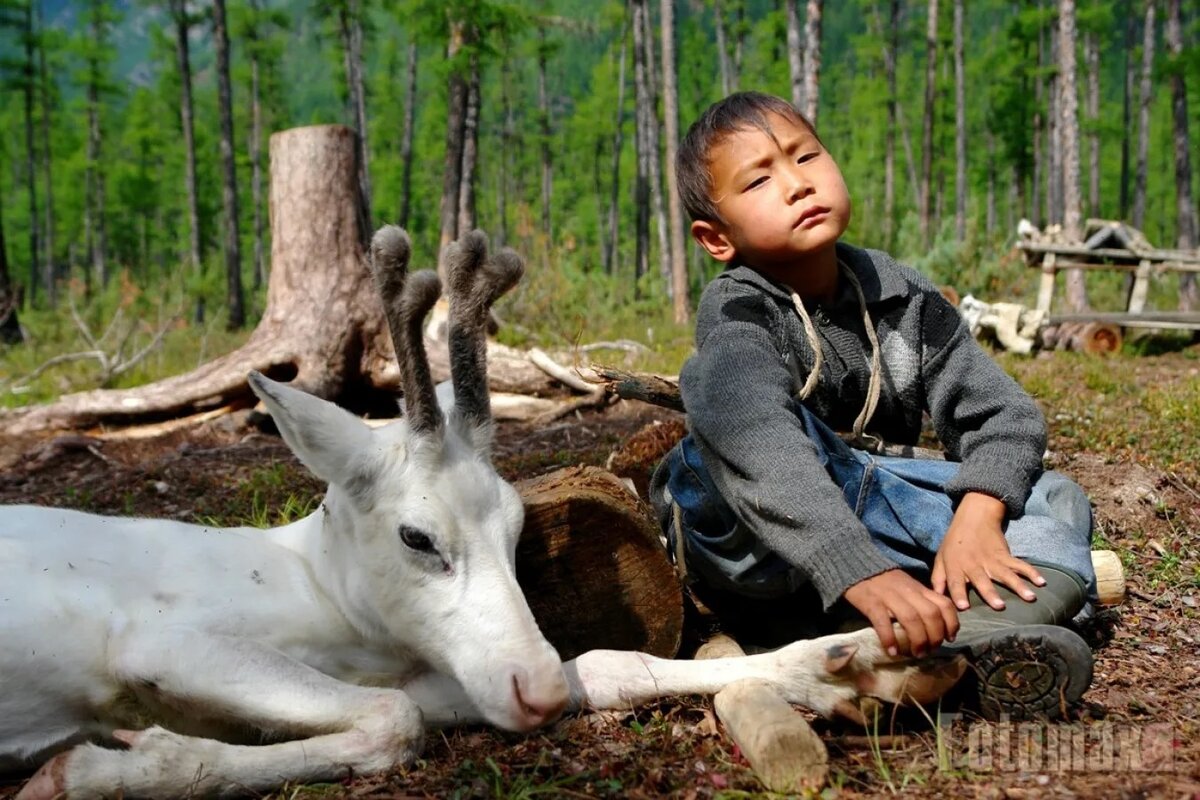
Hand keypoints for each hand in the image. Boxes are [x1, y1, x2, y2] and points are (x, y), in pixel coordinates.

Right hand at [842, 569, 958, 658]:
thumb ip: (921, 600)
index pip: (944, 604)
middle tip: (930, 650)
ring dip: (917, 640)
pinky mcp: (871, 602)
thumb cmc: (884, 581)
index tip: (949, 638)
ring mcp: (889, 596)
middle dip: (935, 637)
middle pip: (930, 614)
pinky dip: (889, 638)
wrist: (855, 565)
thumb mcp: (908, 586)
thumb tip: (936, 625)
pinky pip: (883, 622)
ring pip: (911, 619)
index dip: (951, 623)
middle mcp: (908, 592)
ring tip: (915, 654)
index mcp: (919, 588)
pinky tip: (892, 651)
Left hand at [931, 492, 1046, 611]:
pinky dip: (1031, 572)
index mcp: (955, 565)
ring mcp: (991, 560)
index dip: (958, 593)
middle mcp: (974, 564)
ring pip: (1006, 574)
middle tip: (999, 606)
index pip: (954, 581)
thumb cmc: (954, 542)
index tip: (963, 607)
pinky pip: (1020, 564)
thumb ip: (938, 578)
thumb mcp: (941, 558)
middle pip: (982, 579)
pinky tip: (1042, 581)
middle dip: (990, 593)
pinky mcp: (1005, 555)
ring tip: (1030, 597)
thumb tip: (935, 598)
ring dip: (1018, 585)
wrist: (974, 517)